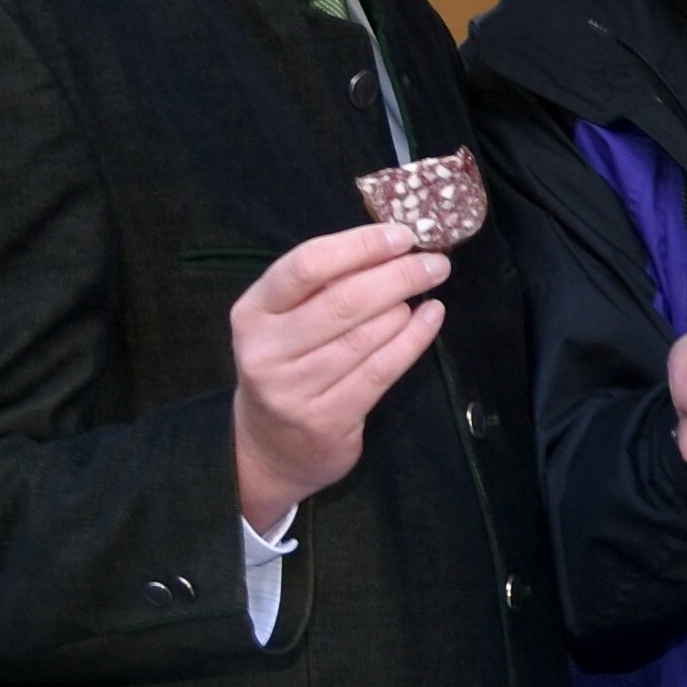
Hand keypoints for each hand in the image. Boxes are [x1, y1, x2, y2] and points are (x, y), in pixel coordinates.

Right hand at [230, 222, 448, 527]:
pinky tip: (431, 318)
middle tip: (434, 262)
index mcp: (252, 312)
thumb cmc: (287, 368)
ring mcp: (295, 389)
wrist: (269, 450)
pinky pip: (381, 371)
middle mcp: (267, 350)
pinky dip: (413, 340)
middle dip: (397, 275)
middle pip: (343, 301)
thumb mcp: (283, 323)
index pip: (306, 265)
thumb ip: (322, 288)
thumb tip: (390, 246)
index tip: (401, 236)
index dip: (359, 246)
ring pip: (365, 337)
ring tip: (427, 289)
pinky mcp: (327, 420)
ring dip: (405, 307)